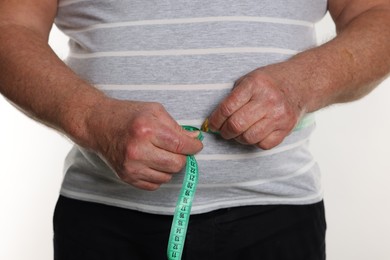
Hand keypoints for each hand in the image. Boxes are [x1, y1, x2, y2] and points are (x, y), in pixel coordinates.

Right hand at [84, 98, 202, 190]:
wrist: (98, 125)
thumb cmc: (127, 115)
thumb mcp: (154, 111)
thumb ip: (177, 127)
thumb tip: (194, 140)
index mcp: (147, 130)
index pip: (181, 146)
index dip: (194, 147)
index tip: (196, 145)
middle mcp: (138, 151)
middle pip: (177, 164)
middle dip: (182, 157)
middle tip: (177, 149)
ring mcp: (131, 167)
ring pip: (167, 176)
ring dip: (169, 166)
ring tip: (160, 153)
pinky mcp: (127, 177)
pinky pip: (155, 184)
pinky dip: (158, 174)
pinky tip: (151, 162)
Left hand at [207, 66, 304, 149]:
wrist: (299, 83)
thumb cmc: (268, 82)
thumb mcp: (248, 80)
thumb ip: (233, 97)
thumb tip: (214, 121)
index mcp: (254, 85)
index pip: (227, 108)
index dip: (215, 120)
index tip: (211, 125)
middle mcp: (268, 100)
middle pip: (237, 125)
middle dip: (225, 131)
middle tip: (223, 131)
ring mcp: (279, 115)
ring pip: (249, 138)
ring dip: (238, 138)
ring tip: (238, 133)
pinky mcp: (287, 128)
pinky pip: (263, 144)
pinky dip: (255, 142)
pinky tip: (254, 133)